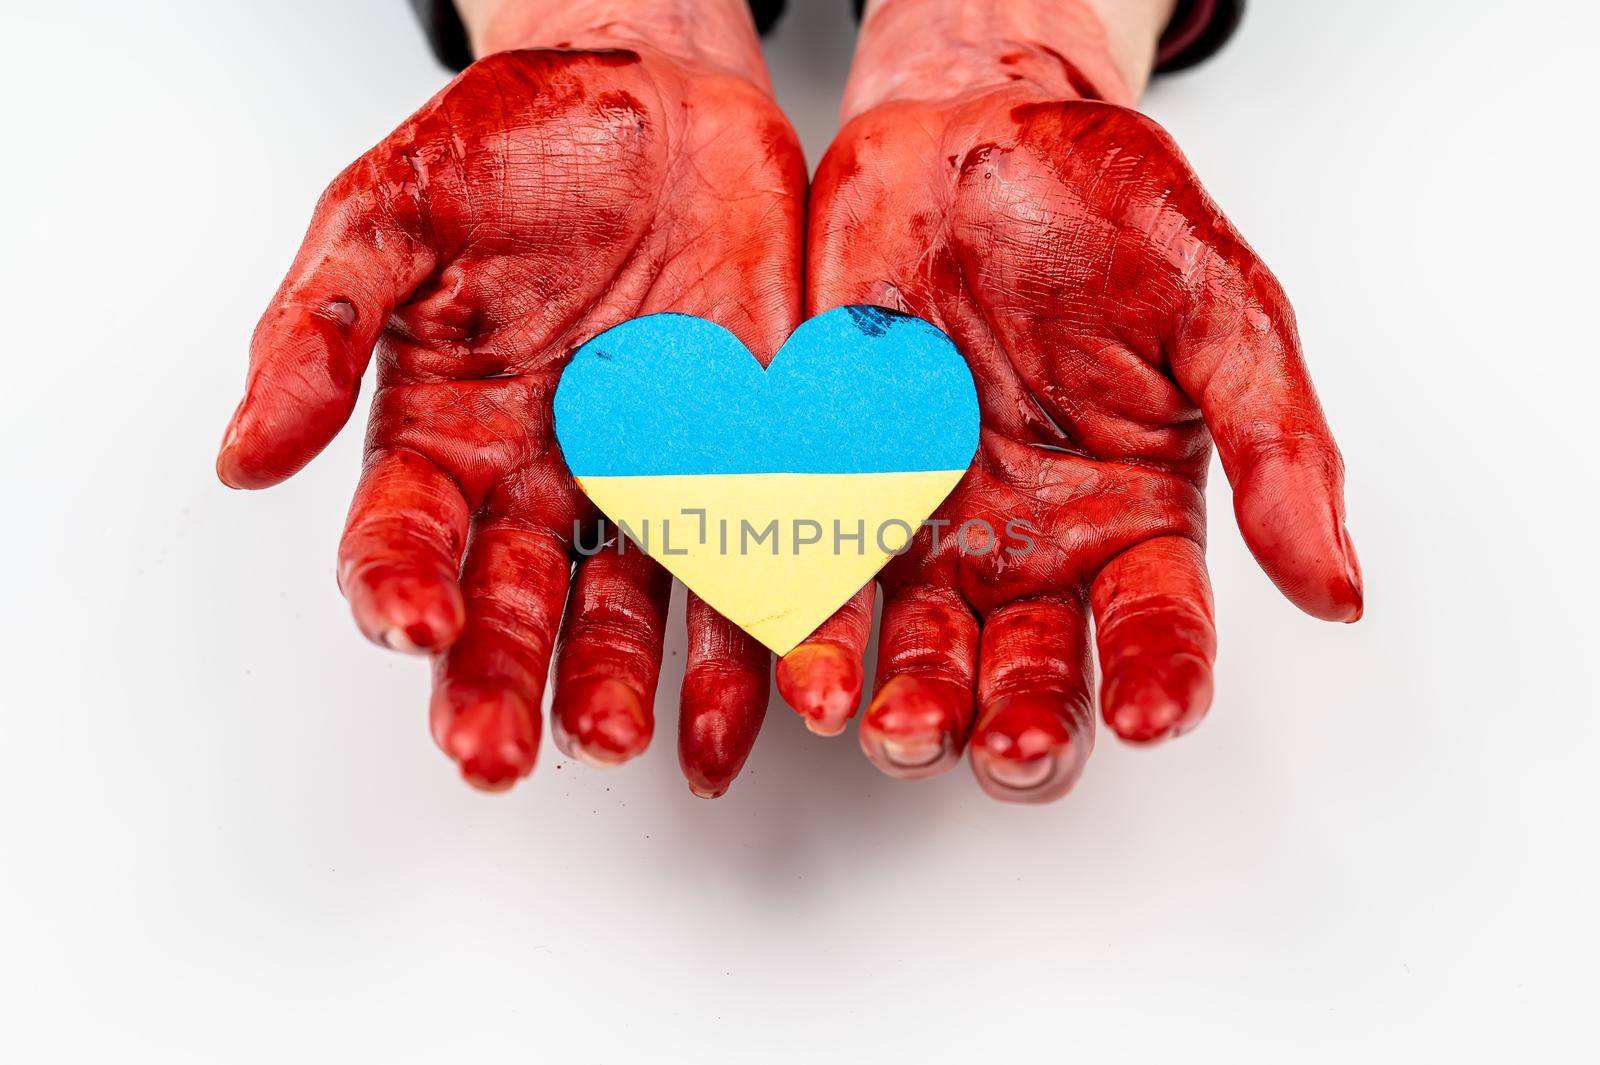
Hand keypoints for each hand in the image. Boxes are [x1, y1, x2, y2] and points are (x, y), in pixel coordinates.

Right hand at [217, 0, 802, 793]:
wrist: (648, 103)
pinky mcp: (747, 466)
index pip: (406, 537)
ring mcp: (647, 484)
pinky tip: (766, 688)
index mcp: (444, 438)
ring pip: (633, 612)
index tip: (412, 624)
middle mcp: (541, 485)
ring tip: (620, 739)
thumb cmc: (508, 152)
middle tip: (495, 751)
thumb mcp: (389, 214)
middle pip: (513, 608)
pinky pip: (758, 560)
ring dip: (625, 683)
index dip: (398, 587)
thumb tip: (245, 454)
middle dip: (503, 682)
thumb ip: (324, 329)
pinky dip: (767, 628)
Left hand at [777, 0, 1361, 800]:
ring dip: (912, 711)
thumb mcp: (1218, 311)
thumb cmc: (1108, 215)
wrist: (971, 137)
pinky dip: (814, 629)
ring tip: (899, 728)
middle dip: (1020, 731)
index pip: (1158, 634)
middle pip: (1031, 681)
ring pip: (922, 660)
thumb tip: (1337, 590)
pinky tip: (811, 665)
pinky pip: (824, 579)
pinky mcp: (839, 494)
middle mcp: (1031, 549)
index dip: (1158, 685)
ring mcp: (930, 530)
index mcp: (1134, 520)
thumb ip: (1276, 448)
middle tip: (1006, 745)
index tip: (1147, 714)